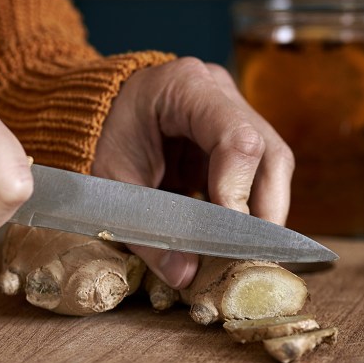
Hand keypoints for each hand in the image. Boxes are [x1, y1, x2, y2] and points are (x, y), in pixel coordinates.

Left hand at [92, 57, 293, 288]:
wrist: (90, 112)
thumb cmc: (97, 136)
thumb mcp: (111, 183)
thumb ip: (146, 228)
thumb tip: (185, 275)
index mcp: (186, 87)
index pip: (238, 139)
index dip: (239, 192)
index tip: (227, 237)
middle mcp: (220, 93)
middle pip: (270, 154)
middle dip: (264, 212)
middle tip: (249, 259)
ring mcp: (233, 112)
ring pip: (273, 167)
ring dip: (263, 215)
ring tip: (241, 254)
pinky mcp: (234, 138)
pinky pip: (257, 176)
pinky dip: (249, 210)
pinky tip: (231, 238)